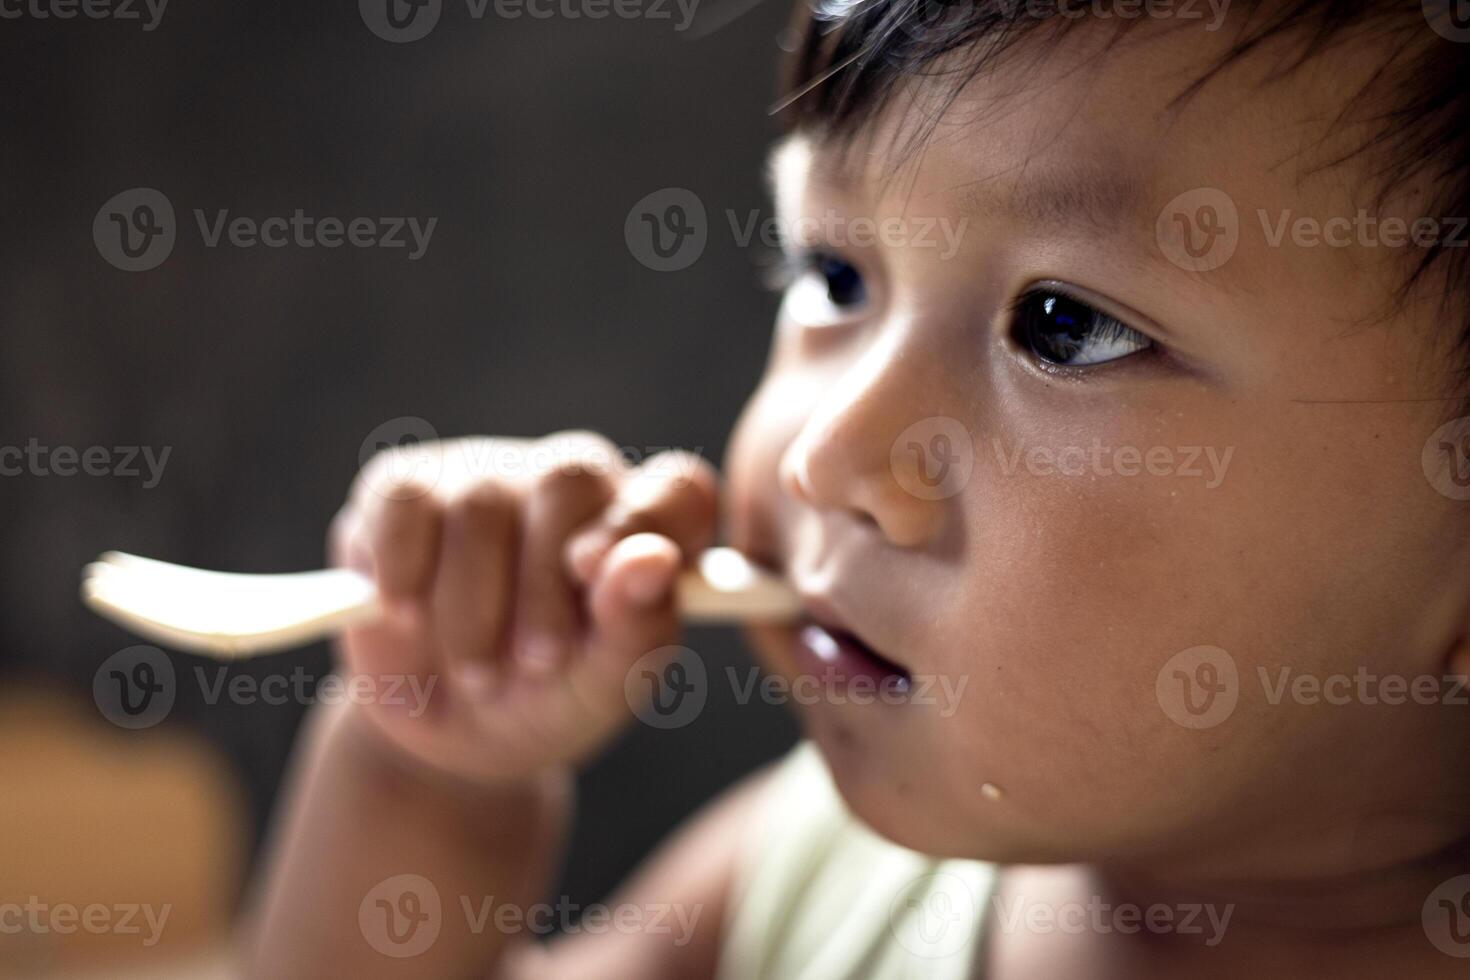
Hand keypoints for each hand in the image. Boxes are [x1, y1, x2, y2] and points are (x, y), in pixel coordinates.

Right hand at [327, 432, 717, 785]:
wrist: (442, 735)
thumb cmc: (547, 702)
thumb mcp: (602, 688)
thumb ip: (639, 626)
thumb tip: (654, 559)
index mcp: (642, 524)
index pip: (675, 486)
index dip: (645, 520)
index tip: (596, 575)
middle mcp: (570, 483)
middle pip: (567, 479)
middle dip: (544, 586)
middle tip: (535, 665)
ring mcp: (486, 473)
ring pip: (480, 503)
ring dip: (473, 606)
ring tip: (478, 671)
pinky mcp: (406, 487)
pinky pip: (405, 502)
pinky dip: (404, 570)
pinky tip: (409, 620)